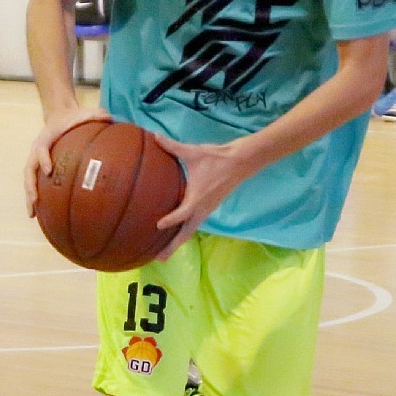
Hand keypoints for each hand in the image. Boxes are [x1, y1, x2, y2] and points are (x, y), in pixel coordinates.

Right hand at [24, 106, 111, 217]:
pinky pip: (35, 183)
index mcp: (46, 137)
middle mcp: (37, 150)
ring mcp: (36, 159)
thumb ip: (96, 115)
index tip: (48, 171)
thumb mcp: (84, 113)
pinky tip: (40, 214)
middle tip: (35, 200)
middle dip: (31, 185)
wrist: (59, 115)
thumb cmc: (73, 117)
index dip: (43, 159)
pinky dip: (35, 198)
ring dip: (29, 196)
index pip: (41, 149)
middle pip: (29, 169)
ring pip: (29, 180)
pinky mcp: (39, 167)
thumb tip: (110, 118)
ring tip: (32, 215)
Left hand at [151, 133, 249, 258]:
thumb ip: (173, 146)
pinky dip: (184, 233)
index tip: (157, 226)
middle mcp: (201, 210)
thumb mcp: (193, 152)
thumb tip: (155, 136)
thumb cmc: (216, 158)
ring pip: (190, 232)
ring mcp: (206, 211)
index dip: (169, 220)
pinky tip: (176, 234)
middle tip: (157, 258)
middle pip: (185, 234)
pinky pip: (194, 226)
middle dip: (172, 247)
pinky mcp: (209, 209)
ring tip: (163, 254)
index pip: (181, 214)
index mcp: (197, 199)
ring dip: (177, 243)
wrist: (240, 162)